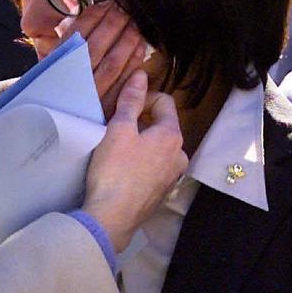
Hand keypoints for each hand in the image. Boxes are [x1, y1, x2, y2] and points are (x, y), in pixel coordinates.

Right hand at [56, 2, 148, 118]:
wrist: (55, 132)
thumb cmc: (54, 96)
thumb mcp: (49, 70)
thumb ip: (62, 47)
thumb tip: (76, 20)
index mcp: (57, 66)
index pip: (76, 34)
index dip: (93, 16)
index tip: (106, 3)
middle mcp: (74, 80)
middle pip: (97, 46)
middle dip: (113, 24)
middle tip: (125, 10)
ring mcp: (91, 95)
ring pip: (112, 62)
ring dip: (126, 40)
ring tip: (134, 24)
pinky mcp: (107, 107)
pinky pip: (124, 81)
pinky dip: (134, 62)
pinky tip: (140, 47)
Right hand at [82, 70, 186, 252]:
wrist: (112, 218)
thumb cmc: (114, 171)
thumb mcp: (119, 129)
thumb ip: (131, 101)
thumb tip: (142, 74)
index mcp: (172, 136)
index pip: (165, 102)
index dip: (142, 98)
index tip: (122, 108)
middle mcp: (180, 156)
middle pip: (162, 126)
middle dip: (141, 123)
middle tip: (115, 129)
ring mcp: (173, 177)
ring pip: (158, 149)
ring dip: (141, 144)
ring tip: (118, 152)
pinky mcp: (162, 194)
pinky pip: (154, 169)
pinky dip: (141, 164)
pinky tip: (123, 172)